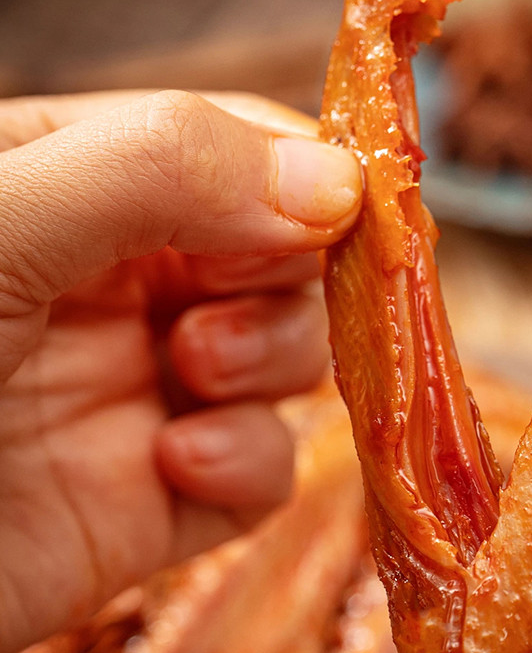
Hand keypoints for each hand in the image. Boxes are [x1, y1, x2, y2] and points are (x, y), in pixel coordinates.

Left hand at [0, 88, 359, 652]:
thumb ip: (154, 171)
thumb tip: (334, 180)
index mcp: (65, 183)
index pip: (229, 145)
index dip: (300, 170)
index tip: (345, 206)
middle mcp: (110, 283)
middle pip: (283, 252)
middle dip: (285, 277)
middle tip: (221, 309)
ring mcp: (132, 395)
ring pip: (288, 357)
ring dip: (269, 361)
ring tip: (192, 375)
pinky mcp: (148, 508)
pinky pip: (261, 473)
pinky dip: (248, 461)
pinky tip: (178, 462)